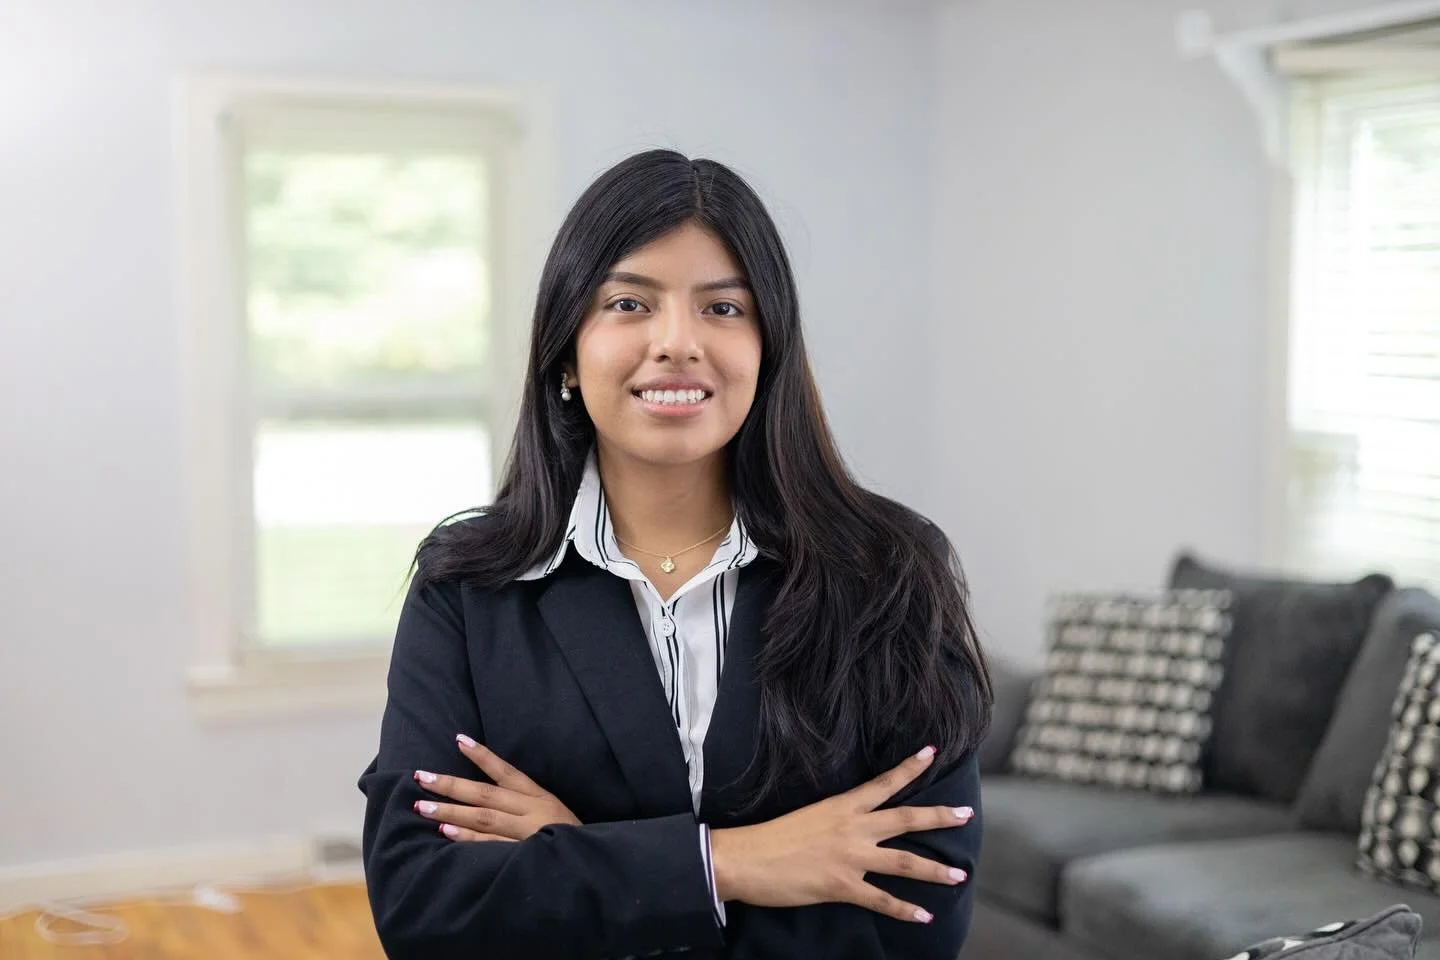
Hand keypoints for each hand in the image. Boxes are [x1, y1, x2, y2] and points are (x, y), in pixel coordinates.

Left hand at [412, 733, 580, 841]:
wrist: (590, 864)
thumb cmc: (567, 837)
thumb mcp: (552, 810)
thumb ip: (523, 802)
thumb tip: (484, 791)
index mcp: (539, 796)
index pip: (506, 772)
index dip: (482, 756)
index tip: (458, 740)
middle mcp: (531, 811)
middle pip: (485, 794)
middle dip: (451, 785)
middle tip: (421, 777)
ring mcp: (526, 833)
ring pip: (483, 818)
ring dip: (451, 811)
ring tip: (423, 806)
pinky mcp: (522, 855)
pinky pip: (489, 845)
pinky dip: (467, 837)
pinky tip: (446, 832)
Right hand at [709, 745, 972, 923]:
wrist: (745, 858)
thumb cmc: (771, 836)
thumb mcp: (809, 815)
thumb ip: (837, 819)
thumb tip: (855, 823)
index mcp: (842, 806)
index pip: (884, 783)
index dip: (909, 768)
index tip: (932, 752)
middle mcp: (852, 828)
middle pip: (905, 819)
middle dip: (939, 817)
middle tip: (965, 814)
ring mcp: (849, 858)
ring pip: (903, 862)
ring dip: (934, 870)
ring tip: (959, 875)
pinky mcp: (841, 886)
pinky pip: (881, 900)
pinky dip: (905, 909)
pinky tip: (924, 916)